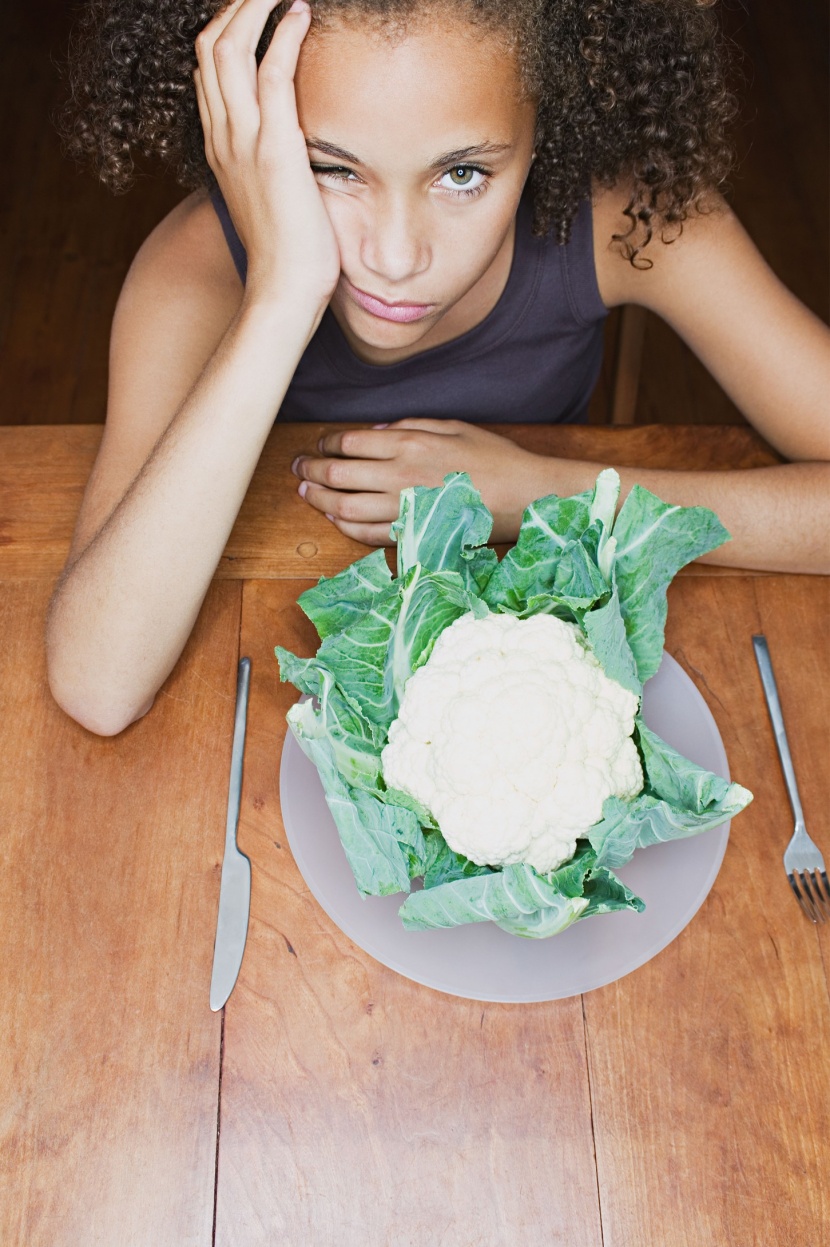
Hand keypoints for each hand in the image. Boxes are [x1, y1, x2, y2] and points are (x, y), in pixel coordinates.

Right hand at [194, 0, 339, 317]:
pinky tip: (300, 13)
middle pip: (211, 46)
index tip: (253, 12)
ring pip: (230, 48)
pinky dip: (283, 34)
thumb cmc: (288, 254)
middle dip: (236, 6)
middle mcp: (223, 136)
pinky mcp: (274, 149)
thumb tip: (297, 152)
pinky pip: (271, 73)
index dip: (226, 31)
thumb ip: (274, 166)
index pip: (208, 70)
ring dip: (254, 6)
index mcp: (220, 146)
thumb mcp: (273, 199)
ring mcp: (243, 141)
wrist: (283, 291)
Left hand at [291, 419, 547, 543]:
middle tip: (298, 467)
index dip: (326, 443)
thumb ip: (410, 426)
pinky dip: (344, 526)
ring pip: (345, 506)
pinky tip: (334, 518)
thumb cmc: (493, 458)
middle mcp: (400, 475)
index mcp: (409, 443)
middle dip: (311, 469)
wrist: (524, 495)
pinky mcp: (414, 534)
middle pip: (338, 473)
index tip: (318, 444)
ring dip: (319, 499)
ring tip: (306, 492)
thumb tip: (373, 432)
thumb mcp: (453, 426)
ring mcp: (404, 508)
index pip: (350, 442)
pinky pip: (367, 534)